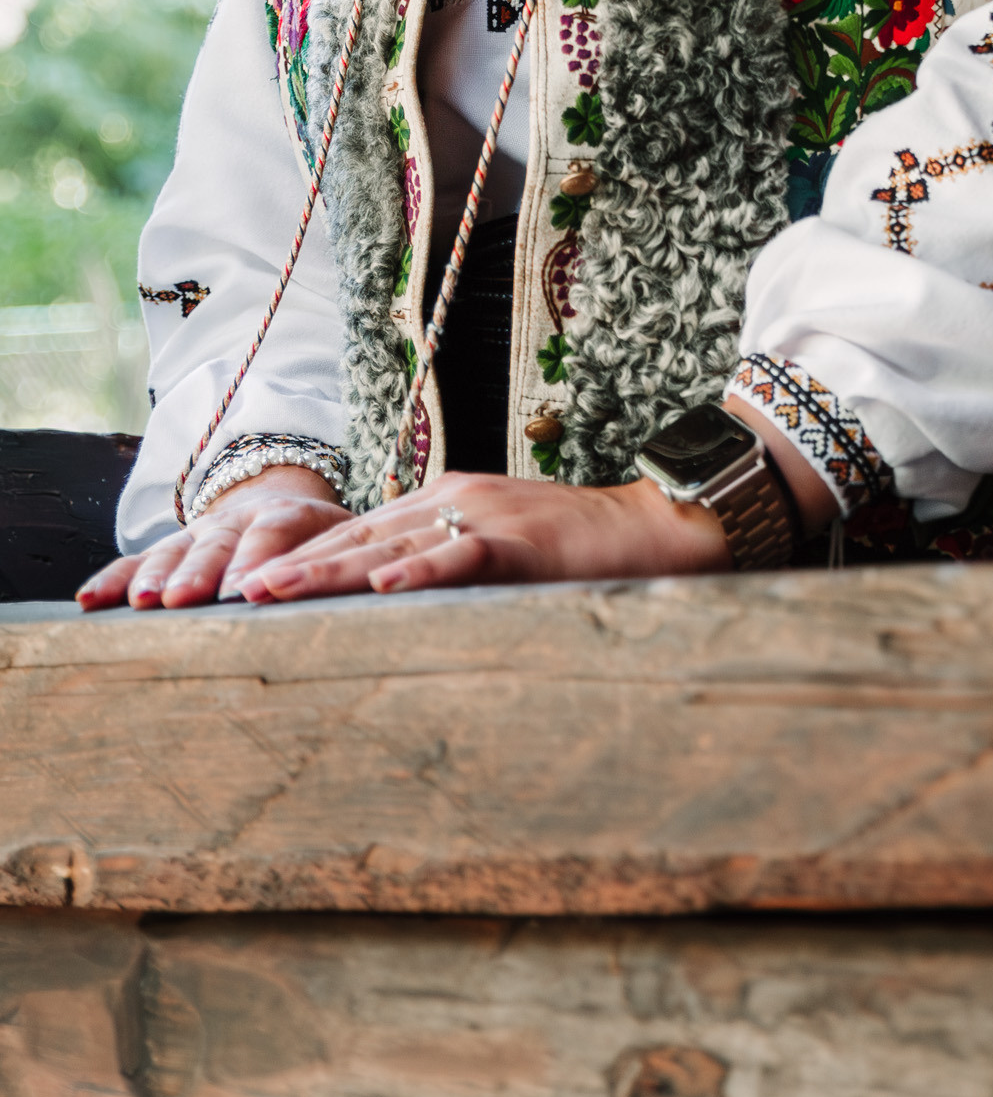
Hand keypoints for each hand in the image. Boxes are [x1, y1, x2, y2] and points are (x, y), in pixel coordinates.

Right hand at [77, 462, 348, 611]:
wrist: (282, 503)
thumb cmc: (320, 539)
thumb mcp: (343, 541)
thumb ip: (344, 563)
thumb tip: (371, 585)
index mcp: (289, 515)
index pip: (275, 530)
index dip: (259, 558)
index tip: (247, 591)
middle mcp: (239, 520)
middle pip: (218, 543)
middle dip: (200, 571)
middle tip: (185, 597)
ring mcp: (199, 533)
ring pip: (175, 551)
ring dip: (156, 576)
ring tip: (141, 601)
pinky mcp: (171, 551)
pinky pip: (137, 563)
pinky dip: (113, 580)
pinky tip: (90, 600)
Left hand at [234, 469, 731, 602]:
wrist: (655, 525)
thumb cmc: (577, 548)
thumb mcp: (498, 547)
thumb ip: (447, 561)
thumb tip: (393, 596)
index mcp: (447, 501)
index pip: (360, 532)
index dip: (304, 557)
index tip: (248, 584)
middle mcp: (456, 499)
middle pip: (360, 536)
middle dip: (295, 566)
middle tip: (234, 594)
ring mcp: (487, 515)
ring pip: (394, 545)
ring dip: (330, 572)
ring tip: (275, 592)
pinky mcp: (522, 540)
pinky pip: (462, 555)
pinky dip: (421, 569)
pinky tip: (384, 585)